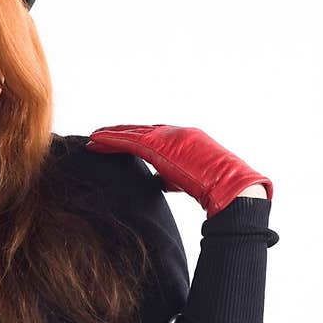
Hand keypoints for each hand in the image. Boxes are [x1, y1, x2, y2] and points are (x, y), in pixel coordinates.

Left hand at [85, 124, 272, 218]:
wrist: (230, 189)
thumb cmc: (215, 191)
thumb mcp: (188, 181)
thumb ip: (171, 177)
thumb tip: (158, 182)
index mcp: (186, 139)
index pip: (154, 136)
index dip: (135, 138)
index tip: (119, 141)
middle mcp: (177, 133)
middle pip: (141, 131)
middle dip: (120, 134)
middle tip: (99, 136)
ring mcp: (170, 137)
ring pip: (133, 134)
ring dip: (111, 136)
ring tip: (92, 139)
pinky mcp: (162, 146)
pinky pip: (131, 141)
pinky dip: (112, 140)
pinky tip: (97, 141)